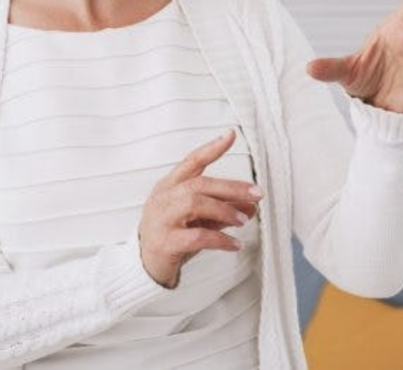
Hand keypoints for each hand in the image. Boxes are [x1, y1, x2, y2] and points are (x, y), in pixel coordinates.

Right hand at [138, 130, 263, 287]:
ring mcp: (161, 219)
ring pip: (195, 204)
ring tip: (243, 220)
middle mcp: (163, 198)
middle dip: (231, 187)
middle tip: (256, 194)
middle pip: (199, 183)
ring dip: (224, 210)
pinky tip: (235, 244)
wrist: (146, 267)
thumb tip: (251, 205)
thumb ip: (223, 210)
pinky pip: (196, 236)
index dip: (211, 148)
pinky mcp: (164, 242)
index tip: (230, 135)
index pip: (191, 161)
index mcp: (170, 186)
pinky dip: (220, 240)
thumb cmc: (173, 237)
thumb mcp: (200, 220)